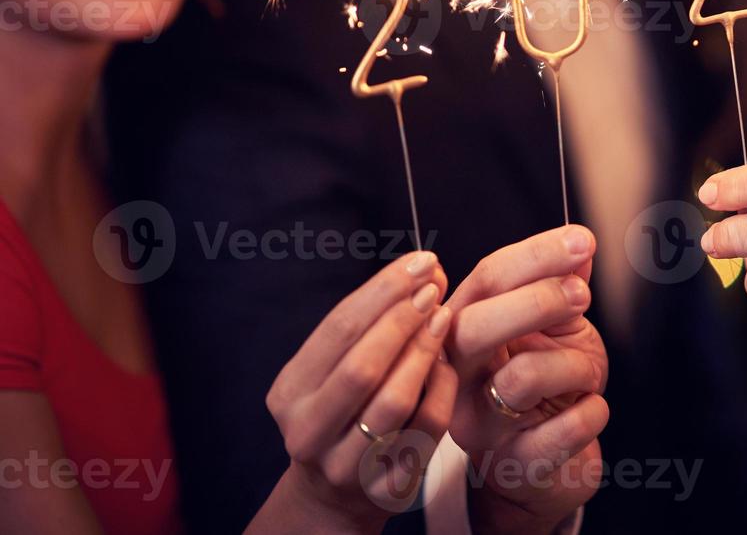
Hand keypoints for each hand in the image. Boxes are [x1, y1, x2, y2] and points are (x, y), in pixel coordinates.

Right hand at [257, 251, 457, 530]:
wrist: (336, 492)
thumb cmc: (344, 407)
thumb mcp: (337, 366)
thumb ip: (371, 321)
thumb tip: (424, 268)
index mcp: (289, 392)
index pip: (338, 329)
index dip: (384, 290)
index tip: (422, 261)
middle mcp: (308, 431)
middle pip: (362, 367)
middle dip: (403, 320)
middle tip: (434, 287)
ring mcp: (345, 465)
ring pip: (394, 401)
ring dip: (424, 352)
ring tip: (444, 318)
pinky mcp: (385, 486)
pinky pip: (425, 429)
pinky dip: (442, 390)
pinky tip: (450, 364)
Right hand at [444, 226, 608, 532]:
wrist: (545, 463)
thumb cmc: (546, 383)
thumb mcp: (552, 326)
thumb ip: (560, 284)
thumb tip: (579, 246)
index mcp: (459, 329)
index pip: (485, 279)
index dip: (535, 255)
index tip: (582, 240)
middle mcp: (455, 377)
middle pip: (473, 327)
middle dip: (537, 301)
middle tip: (582, 295)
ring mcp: (479, 425)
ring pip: (520, 378)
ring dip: (574, 364)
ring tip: (586, 372)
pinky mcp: (514, 465)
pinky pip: (564, 429)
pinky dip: (593, 410)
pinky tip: (591, 406)